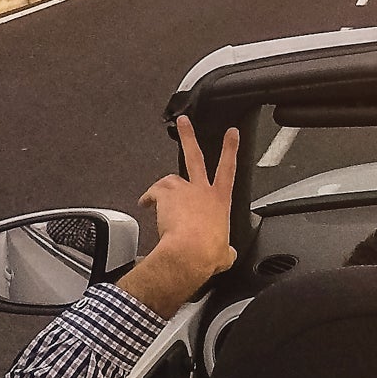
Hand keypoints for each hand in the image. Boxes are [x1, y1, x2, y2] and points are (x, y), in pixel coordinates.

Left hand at [118, 119, 239, 315]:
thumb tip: (228, 255)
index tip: (231, 133)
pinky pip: (153, 192)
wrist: (189, 253)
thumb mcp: (225, 254)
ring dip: (162, 184)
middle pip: (195, 156)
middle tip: (184, 122)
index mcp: (220, 201)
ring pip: (169, 176)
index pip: (229, 168)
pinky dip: (148, 197)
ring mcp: (183, 191)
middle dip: (190, 136)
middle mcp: (202, 190)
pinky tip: (145, 204)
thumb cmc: (207, 253)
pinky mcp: (165, 195)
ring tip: (155, 195)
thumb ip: (227, 250)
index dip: (231, 148)